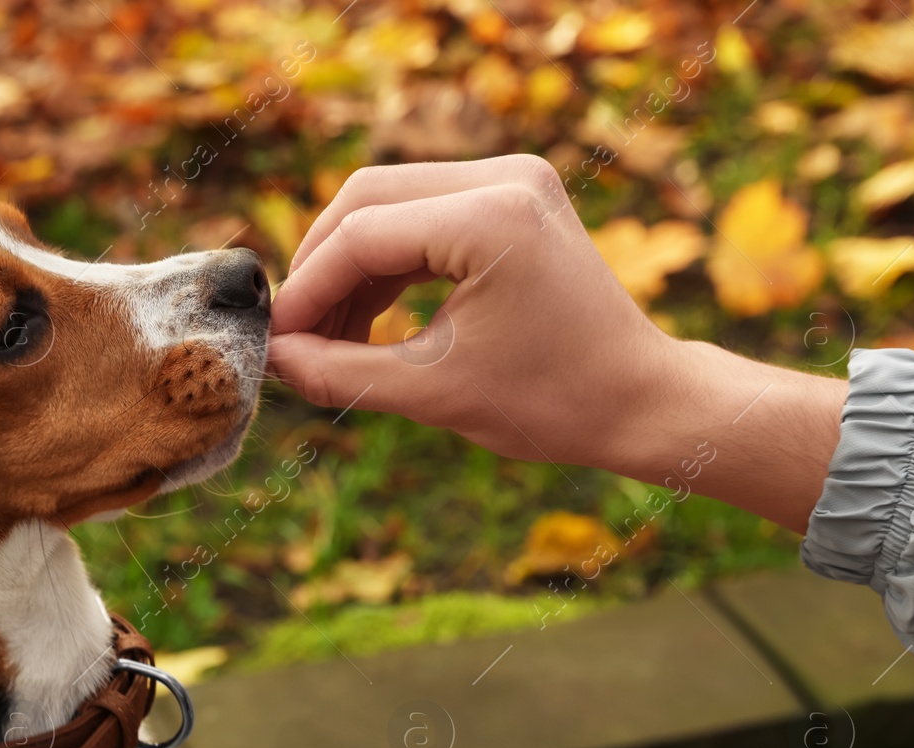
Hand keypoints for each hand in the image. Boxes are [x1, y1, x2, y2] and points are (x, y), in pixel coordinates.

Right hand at [267, 156, 846, 531]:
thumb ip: (342, 371)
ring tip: (326, 337)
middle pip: (367, 198)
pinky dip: (387, 263)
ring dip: (350, 267)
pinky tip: (363, 319)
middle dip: (321, 268)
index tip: (276, 340)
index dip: (308, 290)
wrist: (640, 400)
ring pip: (390, 202)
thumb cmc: (553, 402)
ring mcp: (513, 180)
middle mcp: (505, 177)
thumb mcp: (434, 392)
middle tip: (292, 333)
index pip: (362, 236)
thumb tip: (273, 359)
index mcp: (491, 218)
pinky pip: (423, 215)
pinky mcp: (513, 197)